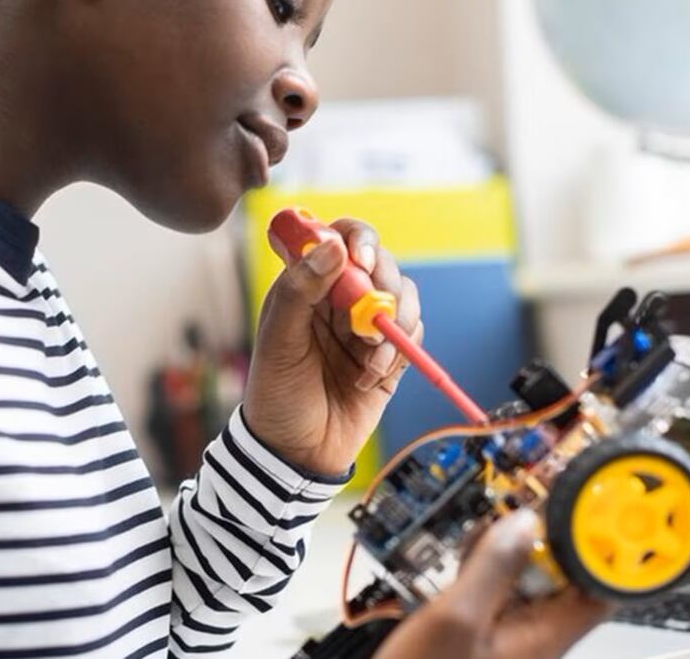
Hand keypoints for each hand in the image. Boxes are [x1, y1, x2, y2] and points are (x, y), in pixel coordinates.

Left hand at [242, 218, 422, 476]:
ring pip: (403, 295)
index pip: (339, 237)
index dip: (356, 238)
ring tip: (369, 357)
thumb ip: (299, 290)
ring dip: (394, 324)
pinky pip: (413, 333)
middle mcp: (340, 297)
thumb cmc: (276, 394)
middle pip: (380, 262)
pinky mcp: (389, 353)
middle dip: (382, 286)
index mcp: (307, 283)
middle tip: (371, 318)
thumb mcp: (279, 341)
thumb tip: (332, 246)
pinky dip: (400, 352)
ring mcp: (366, 324)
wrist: (297, 453)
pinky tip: (371, 377)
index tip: (359, 260)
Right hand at [374, 511, 610, 658]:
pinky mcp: (484, 634)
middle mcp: (536, 638)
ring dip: (515, 545)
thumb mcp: (456, 617)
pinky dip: (490, 563)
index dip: (598, 544)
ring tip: (495, 519)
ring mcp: (510, 637)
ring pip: (530, 580)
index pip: (599, 588)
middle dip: (549, 534)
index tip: (587, 502)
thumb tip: (528, 520)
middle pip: (564, 576)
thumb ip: (495, 566)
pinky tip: (470, 548)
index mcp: (545, 639)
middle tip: (526, 500)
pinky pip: (501, 591)